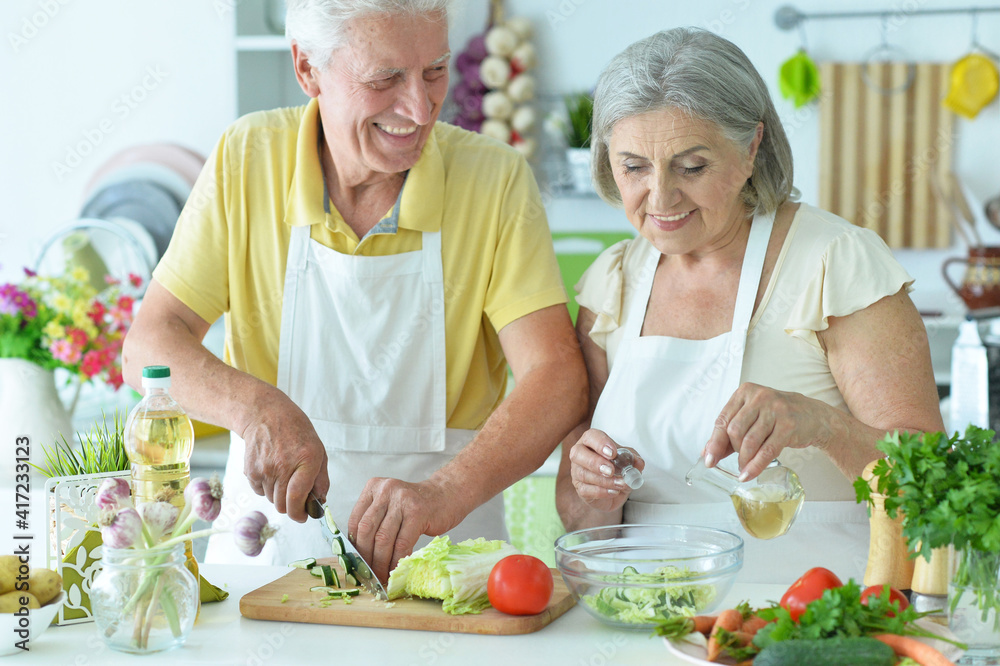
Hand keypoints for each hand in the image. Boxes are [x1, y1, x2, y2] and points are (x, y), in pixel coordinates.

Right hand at [240, 399, 328, 522]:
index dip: (300, 513)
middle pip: (283, 505)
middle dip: (291, 507)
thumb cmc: (296, 431)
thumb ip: (321, 479)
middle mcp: (283, 466)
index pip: (297, 497)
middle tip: (296, 498)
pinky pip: (259, 492)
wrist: (265, 415)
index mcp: (306, 460)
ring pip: (272, 500)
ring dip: (279, 496)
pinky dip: (266, 488)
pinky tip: (272, 471)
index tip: (303, 516)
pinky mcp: (250, 471)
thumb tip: (320, 502)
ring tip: (283, 476)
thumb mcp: (318, 450)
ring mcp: (265, 469)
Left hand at [348, 477, 462, 582]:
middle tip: (368, 573)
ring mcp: (402, 500)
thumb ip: (375, 520)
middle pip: (367, 530)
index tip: (356, 562)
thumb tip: (360, 553)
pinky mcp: (418, 512)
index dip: (354, 545)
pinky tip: (396, 568)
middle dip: (366, 556)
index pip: (356, 520)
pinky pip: (402, 543)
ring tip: (381, 575)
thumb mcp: (391, 504)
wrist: (447, 494)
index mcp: (374, 487)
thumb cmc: (417, 504)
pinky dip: (397, 560)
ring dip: (381, 562)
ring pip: (383, 538)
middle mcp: (386, 490)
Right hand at [568, 429, 644, 512]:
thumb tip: (638, 462)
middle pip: (578, 453)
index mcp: (591, 442)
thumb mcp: (628, 461)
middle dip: (595, 462)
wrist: (614, 491)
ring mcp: (577, 472)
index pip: (591, 437)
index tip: (613, 453)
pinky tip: (614, 492)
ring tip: (620, 484)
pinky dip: (601, 492)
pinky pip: (585, 490)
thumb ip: (634, 459)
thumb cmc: (618, 469)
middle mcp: (580, 455)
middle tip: (611, 471)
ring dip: (604, 481)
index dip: (600, 444)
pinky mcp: (580, 488)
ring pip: (583, 474)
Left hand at [703, 382, 832, 480]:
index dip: (714, 441)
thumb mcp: (752, 417)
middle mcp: (759, 397)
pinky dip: (755, 465)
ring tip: (743, 468)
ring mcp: (775, 410)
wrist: (813, 416)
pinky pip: (766, 450)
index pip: (723, 419)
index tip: (708, 459)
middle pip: (734, 430)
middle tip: (736, 461)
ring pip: (749, 441)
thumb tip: (707, 453)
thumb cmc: (777, 416)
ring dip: (744, 460)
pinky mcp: (788, 425)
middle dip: (732, 450)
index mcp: (745, 392)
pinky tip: (749, 474)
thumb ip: (729, 433)